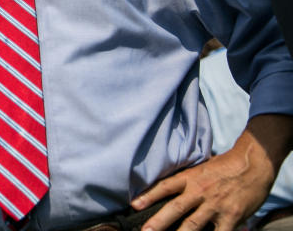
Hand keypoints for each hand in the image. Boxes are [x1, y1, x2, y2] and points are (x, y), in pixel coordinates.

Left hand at [131, 114, 292, 230]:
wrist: (253, 164)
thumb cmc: (224, 166)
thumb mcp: (200, 168)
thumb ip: (186, 180)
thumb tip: (167, 189)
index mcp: (190, 178)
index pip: (165, 187)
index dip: (149, 196)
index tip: (134, 205)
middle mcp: (200, 191)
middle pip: (175, 208)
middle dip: (158, 222)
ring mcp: (215, 205)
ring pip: (193, 224)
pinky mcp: (231, 216)